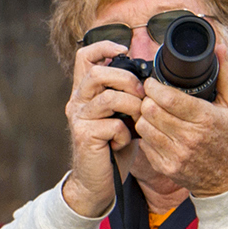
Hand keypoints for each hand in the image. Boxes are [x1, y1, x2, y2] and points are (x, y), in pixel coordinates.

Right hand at [59, 41, 143, 216]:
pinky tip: (125, 142)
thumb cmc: (113, 147)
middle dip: (127, 80)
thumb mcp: (122, 115)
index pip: (85, 56)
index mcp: (85, 91)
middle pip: (98, 72)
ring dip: (132, 106)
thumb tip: (150, 79)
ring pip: (108, 97)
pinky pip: (113, 125)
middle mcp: (77, 101)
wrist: (96, 182)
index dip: (104, 46)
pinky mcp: (84, 136)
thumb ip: (128, 96)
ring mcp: (79, 118)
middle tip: (141, 94)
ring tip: (138, 119)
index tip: (125, 49)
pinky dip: (126, 133)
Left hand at [128, 22, 227, 198]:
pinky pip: (144, 144)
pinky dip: (147, 134)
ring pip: (143, 125)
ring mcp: (176, 154)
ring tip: (153, 112)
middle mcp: (189, 137)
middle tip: (150, 96)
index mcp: (206, 118)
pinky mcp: (166, 167)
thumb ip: (226, 75)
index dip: (154, 86)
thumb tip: (219, 47)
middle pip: (150, 109)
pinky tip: (156, 130)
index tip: (152, 82)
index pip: (167, 97)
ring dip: (144, 116)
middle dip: (147, 99)